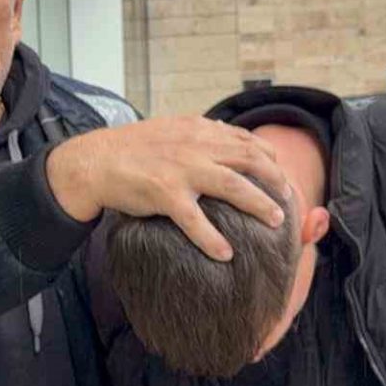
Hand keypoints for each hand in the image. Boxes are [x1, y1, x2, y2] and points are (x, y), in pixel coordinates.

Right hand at [46, 116, 288, 260]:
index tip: (282, 176)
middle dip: (277, 181)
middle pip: (250, 161)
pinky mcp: (164, 194)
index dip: (270, 159)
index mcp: (199, 131)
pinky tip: (226, 254)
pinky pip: (195, 220)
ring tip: (277, 223)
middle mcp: (195, 146)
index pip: (247, 141)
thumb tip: (228, 135)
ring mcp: (181, 170)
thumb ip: (201, 134)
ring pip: (233, 187)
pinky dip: (212, 239)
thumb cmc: (133, 149)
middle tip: (290, 201)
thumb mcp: (171, 130)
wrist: (95, 161)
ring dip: (260, 205)